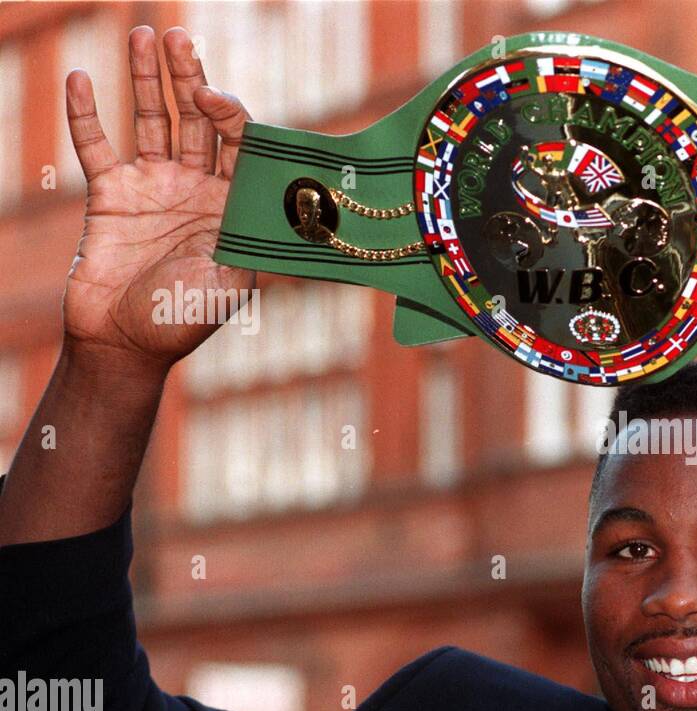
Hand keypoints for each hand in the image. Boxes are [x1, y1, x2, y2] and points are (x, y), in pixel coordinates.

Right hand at [61, 26, 252, 376]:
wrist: (124, 345)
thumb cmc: (182, 321)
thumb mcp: (228, 285)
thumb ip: (245, 241)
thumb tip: (273, 208)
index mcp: (233, 207)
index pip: (238, 145)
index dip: (229, 115)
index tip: (210, 98)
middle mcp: (197, 190)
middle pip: (199, 121)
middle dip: (191, 77)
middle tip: (180, 36)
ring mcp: (154, 188)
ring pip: (152, 121)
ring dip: (147, 80)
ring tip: (144, 34)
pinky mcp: (111, 195)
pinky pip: (97, 146)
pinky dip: (86, 114)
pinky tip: (79, 78)